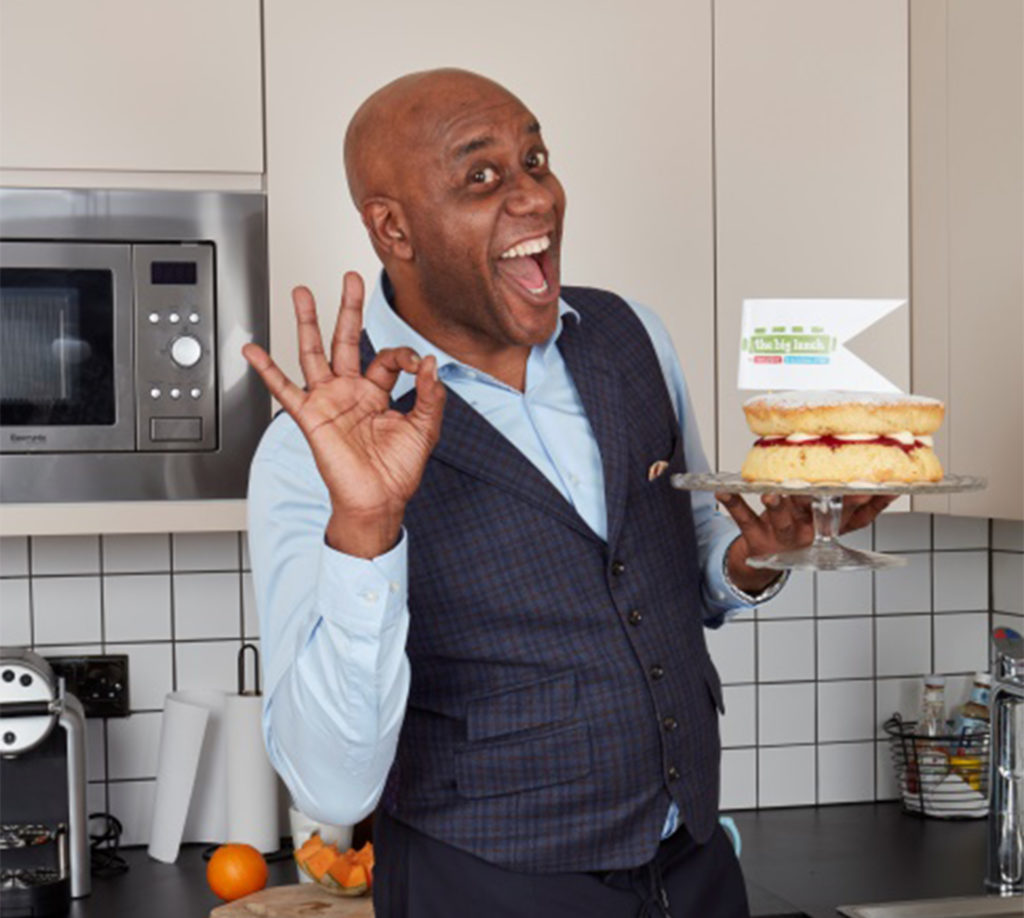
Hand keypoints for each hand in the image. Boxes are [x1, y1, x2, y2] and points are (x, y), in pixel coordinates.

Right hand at [243, 273, 445, 557]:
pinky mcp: (311, 415)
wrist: (378, 501)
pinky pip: (284, 389)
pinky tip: (252, 349)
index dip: (404, 355)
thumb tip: (430, 362)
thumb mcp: (425, 428)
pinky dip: (267, 369)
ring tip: (302, 292)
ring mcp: (328, 401)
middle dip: (347, 309)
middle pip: (346, 340)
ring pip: (314, 352)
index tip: (418, 364)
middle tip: (349, 279)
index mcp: (377, 394)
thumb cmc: (398, 472)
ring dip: (308, 322)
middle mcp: (350, 392)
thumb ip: (429, 394)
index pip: (387, 358)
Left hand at [715, 492, 894, 594]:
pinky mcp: (754, 534)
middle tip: (827, 485)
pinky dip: (733, 503)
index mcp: (828, 526)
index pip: (853, 515)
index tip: (876, 484)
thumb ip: (863, 505)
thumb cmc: (803, 529)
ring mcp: (780, 533)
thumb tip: (894, 485)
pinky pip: (743, 517)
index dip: (866, 503)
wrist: (766, 559)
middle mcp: (807, 531)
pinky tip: (722, 491)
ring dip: (776, 504)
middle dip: (822, 501)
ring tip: (771, 491)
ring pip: (780, 517)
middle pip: (817, 516)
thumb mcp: (834, 524)